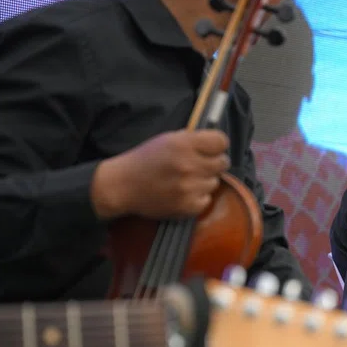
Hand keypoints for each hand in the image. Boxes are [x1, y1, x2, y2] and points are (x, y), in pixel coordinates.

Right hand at [91, 129, 230, 219]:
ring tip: (186, 179)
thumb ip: (193, 140)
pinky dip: (198, 197)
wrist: (123, 185)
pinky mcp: (188, 206)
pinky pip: (207, 200)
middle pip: (223, 162)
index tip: (212, 149)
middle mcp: (188, 165)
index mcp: (184, 144)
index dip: (218, 145)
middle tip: (200, 165)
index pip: (221, 141)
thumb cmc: (145, 160)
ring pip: (215, 182)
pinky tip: (184, 192)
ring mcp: (189, 187)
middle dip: (214, 162)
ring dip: (204, 181)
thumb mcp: (168, 139)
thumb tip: (217, 142)